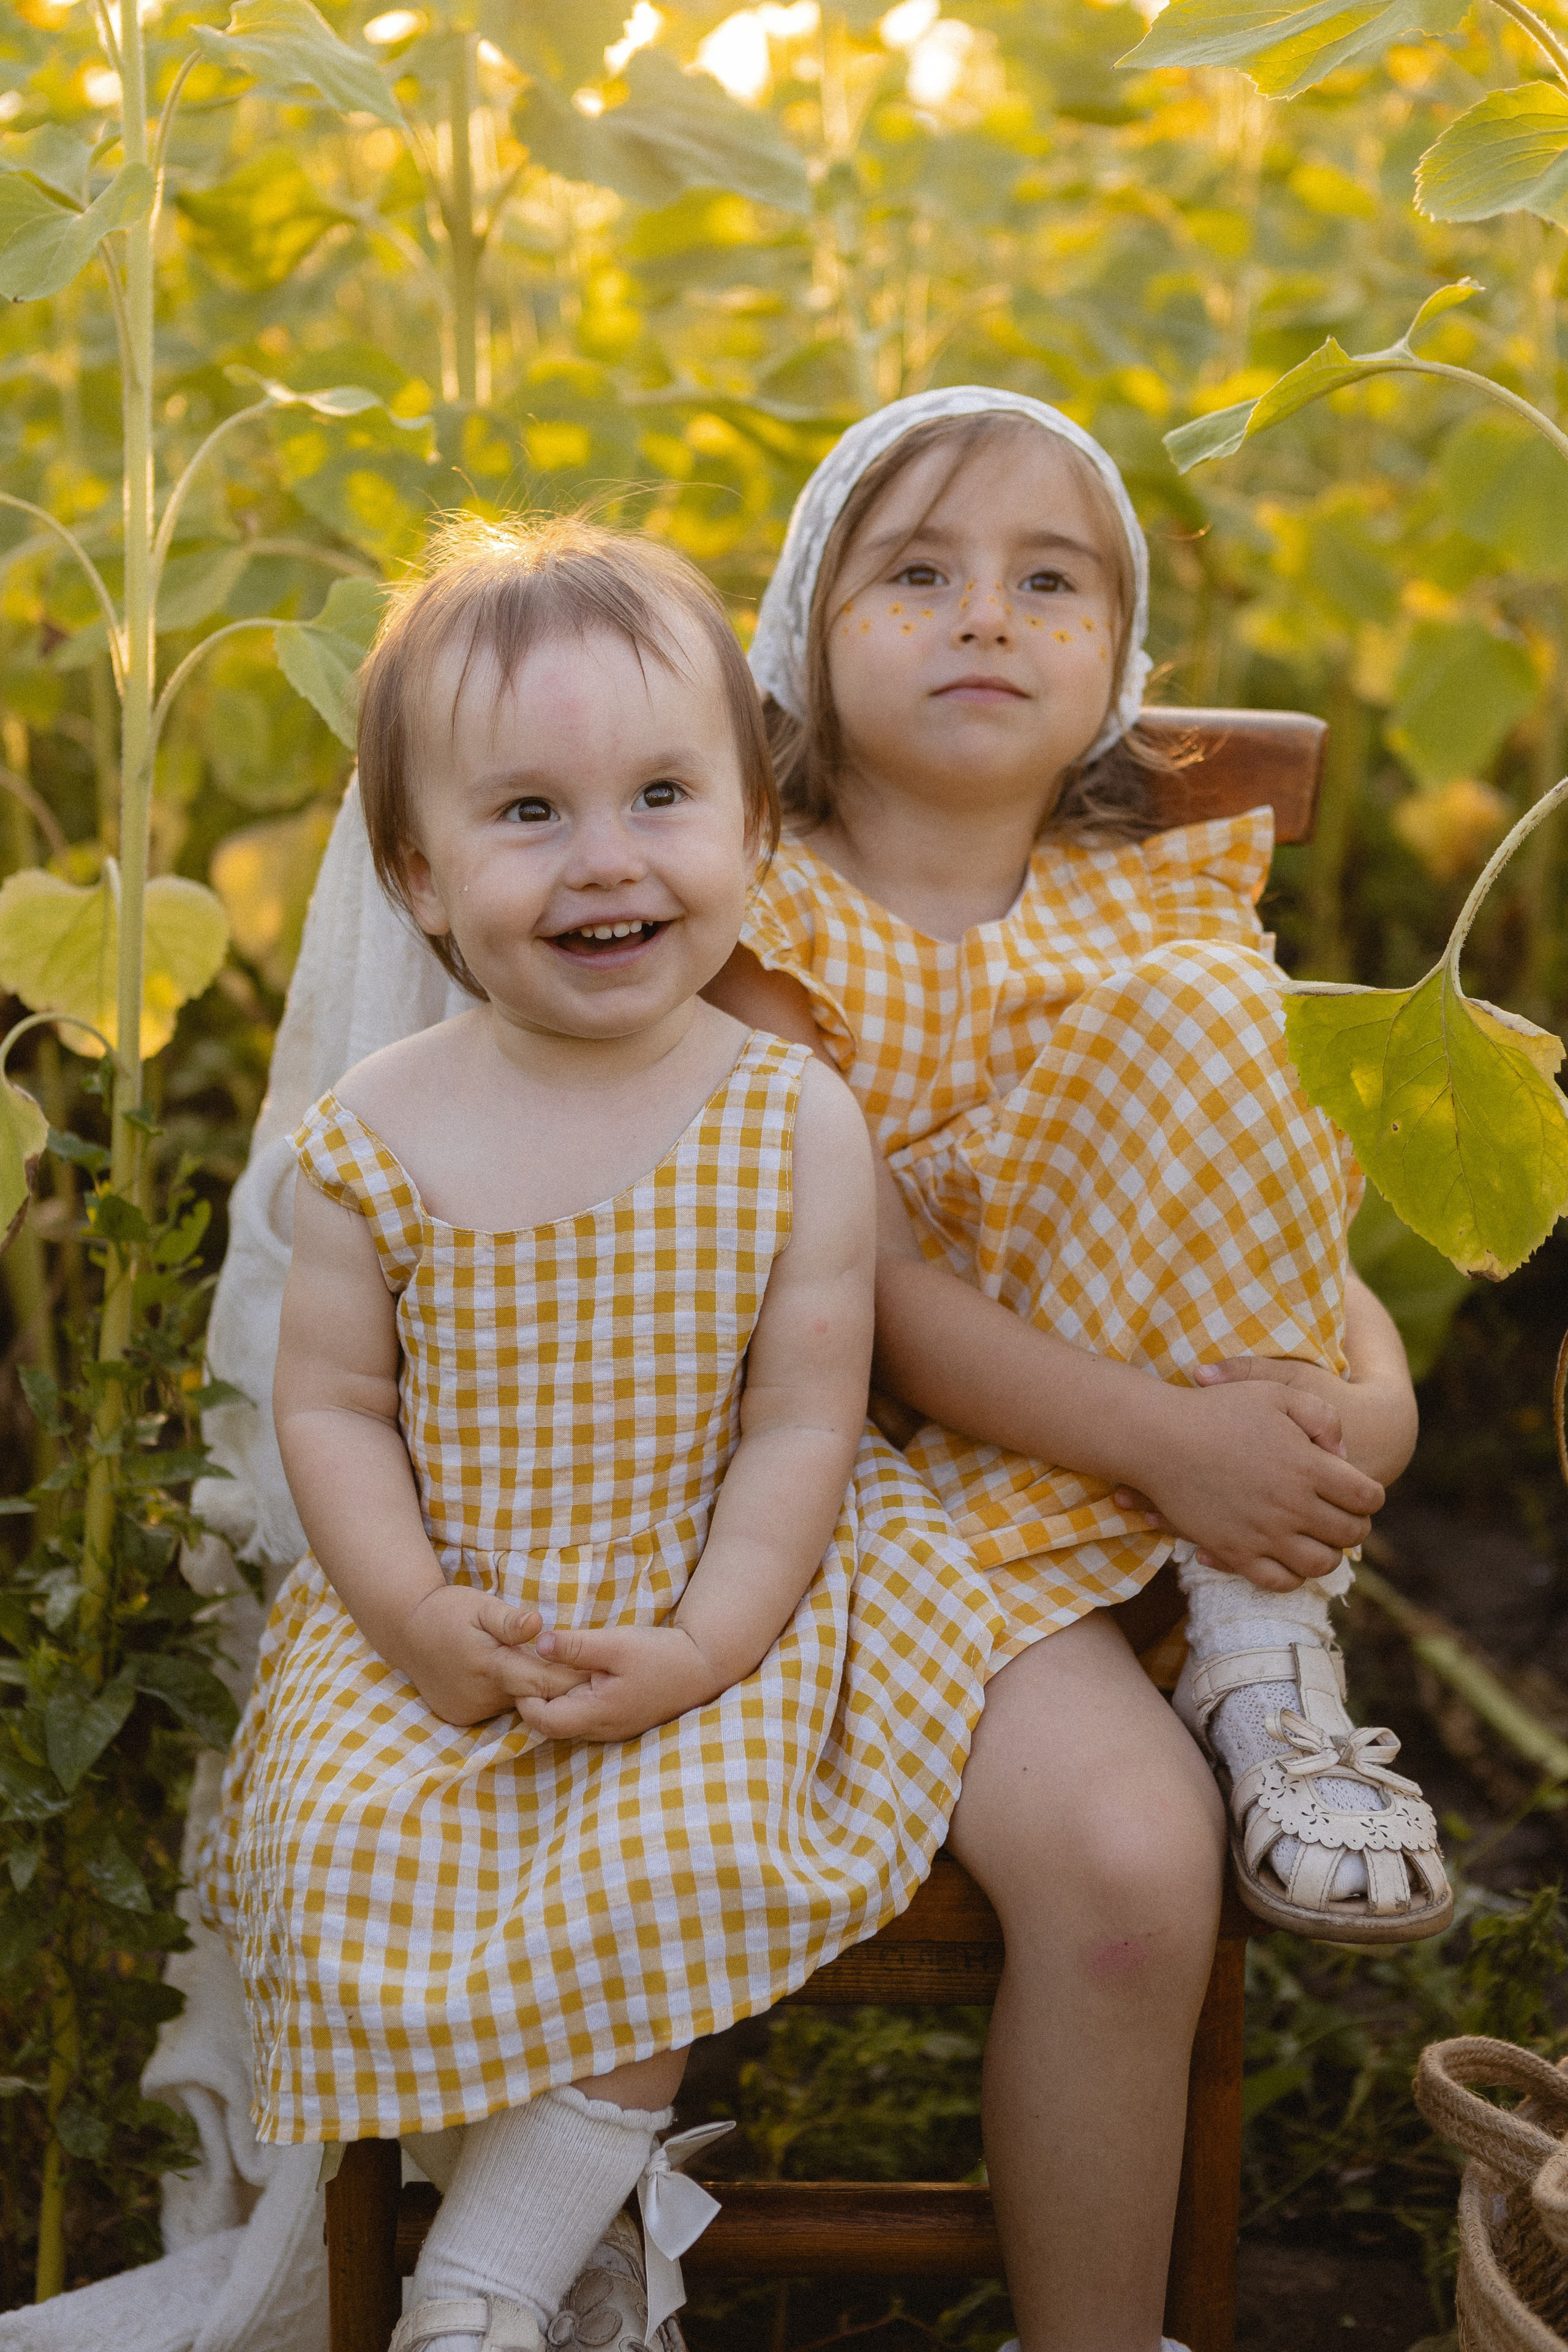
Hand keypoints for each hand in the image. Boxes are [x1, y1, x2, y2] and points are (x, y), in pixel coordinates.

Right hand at [400, 1587, 589, 1725]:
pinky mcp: (460, 1716)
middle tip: (592, 1678)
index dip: (573, 1680)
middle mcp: (482, 1696)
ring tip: (560, 1677)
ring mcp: (469, 1710)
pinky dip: (508, 1696)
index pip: (544, 1682)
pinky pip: (496, 1709)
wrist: (406, 1631)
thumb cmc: (449, 1611)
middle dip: (560, 1689)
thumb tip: (538, 1625)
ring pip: (515, 1705)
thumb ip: (509, 1621)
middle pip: (533, 1697)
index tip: (599, 1676)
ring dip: (532, 1693)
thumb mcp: (480, 1606)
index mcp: (491, 1667)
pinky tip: (514, 1680)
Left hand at [516, 1622, 720, 1741]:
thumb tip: (537, 1644)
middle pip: (551, 1723)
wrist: (702, 1668)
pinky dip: (573, 1697)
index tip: (523, 1666)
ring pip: (567, 1720)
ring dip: (556, 1696)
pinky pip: (584, 1716)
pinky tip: (579, 1673)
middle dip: (537, 1695)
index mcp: (597, 1714)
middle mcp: (600, 1730)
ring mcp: (610, 1730)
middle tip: (532, 1662)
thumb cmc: (660, 1655)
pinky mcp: (619, 1722)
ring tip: (554, 1665)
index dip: (524, 1696)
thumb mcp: (617, 1644)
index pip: (541, 1720)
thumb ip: (576, 1646)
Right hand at [1115, 1376, 1382, 1593]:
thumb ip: (1323, 1418)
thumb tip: (1343, 1456)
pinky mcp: (1235, 1552)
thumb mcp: (1278, 1393)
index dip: (1370, 1496)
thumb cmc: (1218, 1410)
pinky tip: (1286, 1556)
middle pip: (1351, 1535)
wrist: (1159, 1438)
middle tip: (1340, 1515)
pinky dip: (1292, 1576)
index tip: (1356, 1491)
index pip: (1367, 1498)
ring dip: (1327, 1554)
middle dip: (1354, 1526)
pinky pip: (1280, 1582)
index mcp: (1308, 1466)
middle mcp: (1291, 1505)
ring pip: (1320, 1565)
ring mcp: (1263, 1534)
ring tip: (1316, 1538)